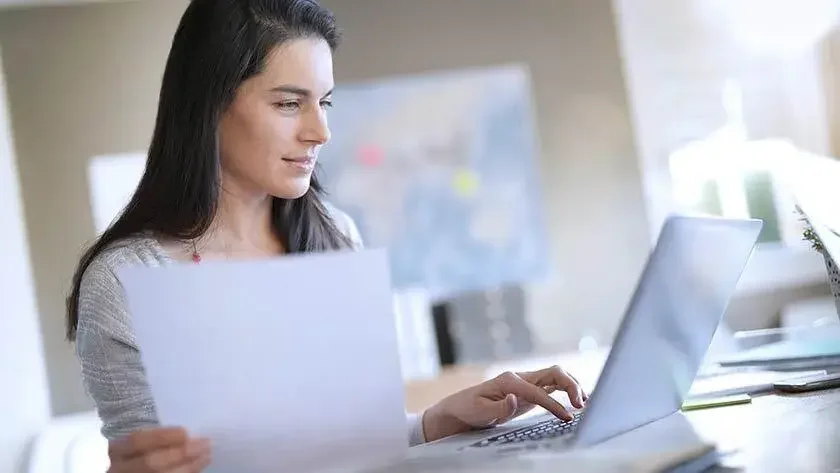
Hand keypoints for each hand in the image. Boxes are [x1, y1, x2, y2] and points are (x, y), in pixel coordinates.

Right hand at [107, 427, 210, 472]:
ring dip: (187, 467)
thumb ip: (158, 440)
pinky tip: (197, 469)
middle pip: (150, 463)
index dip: (162, 436)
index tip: (186, 432)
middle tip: (205, 444)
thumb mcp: (143, 444)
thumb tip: (189, 435)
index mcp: (117, 450)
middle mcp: (120, 468)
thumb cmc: (143, 451)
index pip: (137, 441)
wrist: (137, 469)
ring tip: (206, 457)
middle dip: (180, 453)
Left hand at [421, 365, 587, 441]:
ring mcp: (526, 382)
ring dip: (572, 385)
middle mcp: (520, 377)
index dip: (554, 404)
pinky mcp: (529, 391)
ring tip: (585, 402)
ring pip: (556, 377)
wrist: (460, 408)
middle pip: (554, 373)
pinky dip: (566, 390)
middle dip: (571, 385)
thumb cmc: (468, 409)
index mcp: (509, 380)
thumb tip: (515, 399)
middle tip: (582, 404)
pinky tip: (576, 401)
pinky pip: (552, 387)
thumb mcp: (480, 411)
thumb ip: (499, 407)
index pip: (539, 391)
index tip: (566, 417)